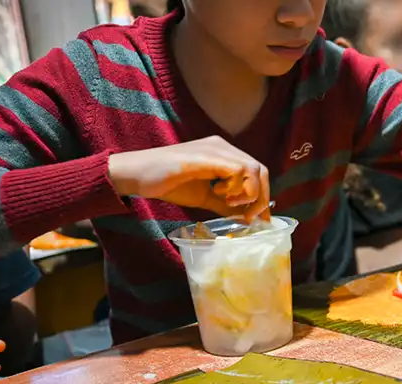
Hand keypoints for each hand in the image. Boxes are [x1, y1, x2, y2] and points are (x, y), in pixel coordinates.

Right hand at [108, 137, 271, 222]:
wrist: (137, 175)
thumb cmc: (168, 183)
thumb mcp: (205, 198)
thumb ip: (226, 205)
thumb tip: (246, 218)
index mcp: (224, 155)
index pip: (257, 172)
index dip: (263, 196)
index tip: (260, 218)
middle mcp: (223, 147)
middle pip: (261, 170)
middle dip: (261, 197)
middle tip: (250, 217)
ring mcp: (215, 149)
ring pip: (252, 169)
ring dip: (248, 193)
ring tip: (229, 204)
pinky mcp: (206, 156)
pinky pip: (237, 169)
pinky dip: (236, 188)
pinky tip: (219, 195)